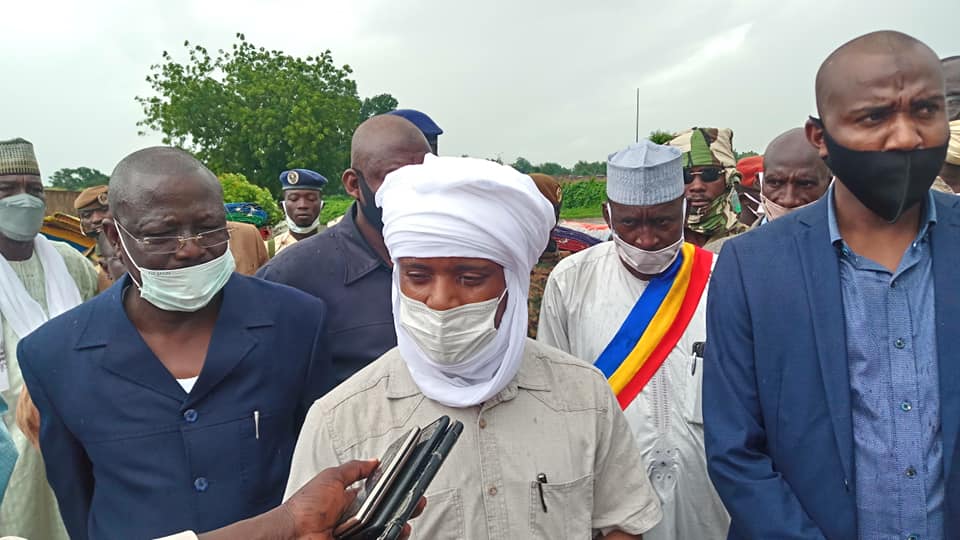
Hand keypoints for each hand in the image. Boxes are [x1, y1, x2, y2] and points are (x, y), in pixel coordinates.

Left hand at [196, 460, 425, 539]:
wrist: (293, 534)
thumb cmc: (306, 507)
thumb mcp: (331, 478)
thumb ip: (353, 469)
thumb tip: (374, 461)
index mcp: (350, 501)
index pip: (379, 495)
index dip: (395, 490)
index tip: (409, 485)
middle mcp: (355, 519)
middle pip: (386, 513)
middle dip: (404, 507)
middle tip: (417, 502)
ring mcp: (357, 535)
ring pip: (386, 530)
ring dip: (399, 524)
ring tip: (407, 519)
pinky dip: (391, 536)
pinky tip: (398, 532)